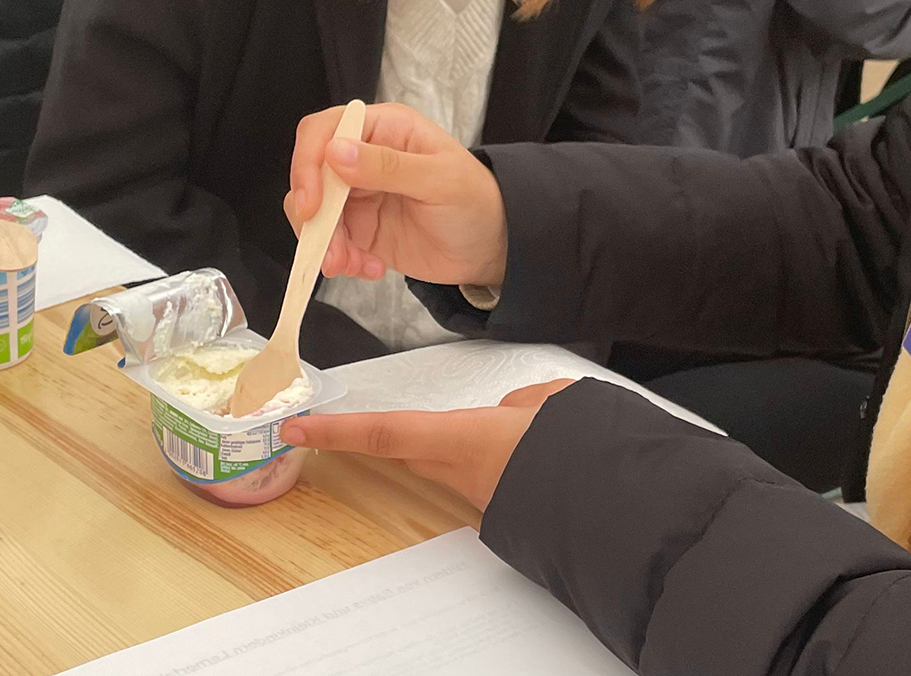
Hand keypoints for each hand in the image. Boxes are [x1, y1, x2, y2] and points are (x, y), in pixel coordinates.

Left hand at [280, 380, 576, 509]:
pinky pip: (493, 474)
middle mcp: (465, 473)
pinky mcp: (506, 508)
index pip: (386, 432)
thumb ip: (523, 403)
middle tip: (357, 427)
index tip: (296, 428)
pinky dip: (505, 459)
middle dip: (387, 436)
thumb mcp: (551, 403)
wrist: (615, 505)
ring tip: (521, 428)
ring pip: (458, 460)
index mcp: (466, 439)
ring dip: (468, 443)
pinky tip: (538, 453)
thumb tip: (516, 414)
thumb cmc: (578, 449)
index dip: (338, 431)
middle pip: (410, 450)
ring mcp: (485, 496)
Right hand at [286, 102, 507, 287]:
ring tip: (354, 264)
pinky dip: (339, 258)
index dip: (308, 162)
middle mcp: (364, 156)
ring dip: (324, 243)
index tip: (312, 202)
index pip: (325, 129)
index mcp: (385, 128)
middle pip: (310, 173)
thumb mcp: (440, 180)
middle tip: (331, 249)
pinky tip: (368, 268)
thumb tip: (335, 151)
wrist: (491, 247)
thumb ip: (389, 166)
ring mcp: (358, 193)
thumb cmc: (476, 201)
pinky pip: (328, 240)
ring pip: (312, 211)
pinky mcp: (358, 227)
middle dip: (313, 215)